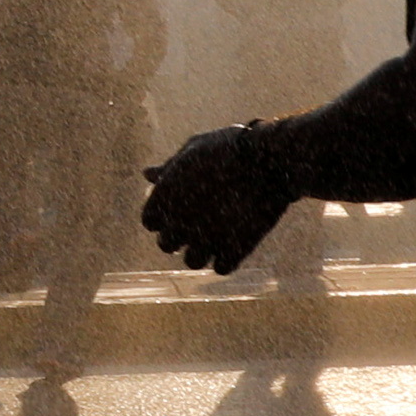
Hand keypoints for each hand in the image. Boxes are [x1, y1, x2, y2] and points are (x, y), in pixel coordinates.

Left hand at [139, 123, 297, 273]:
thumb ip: (169, 167)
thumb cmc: (230, 147)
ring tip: (221, 233)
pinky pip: (222, 268)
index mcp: (164, 198)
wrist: (268, 159)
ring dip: (204, 251)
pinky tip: (237, 241)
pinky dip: (229, 258)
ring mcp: (205, 240)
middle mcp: (179, 223)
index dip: (164, 217)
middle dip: (181, 237)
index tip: (180, 210)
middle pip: (167, 245)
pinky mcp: (232, 251)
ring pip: (193, 262)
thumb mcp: (194, 149)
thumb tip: (147, 174)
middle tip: (202, 223)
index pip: (150, 221)